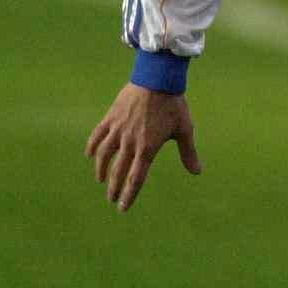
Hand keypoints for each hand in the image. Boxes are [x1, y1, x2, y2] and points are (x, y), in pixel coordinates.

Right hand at [86, 83, 201, 211]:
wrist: (158, 79)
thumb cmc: (174, 105)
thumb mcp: (185, 130)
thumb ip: (188, 153)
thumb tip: (197, 172)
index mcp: (147, 149)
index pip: (135, 179)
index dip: (128, 195)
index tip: (122, 207)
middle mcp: (129, 143)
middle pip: (118, 171)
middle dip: (113, 188)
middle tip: (112, 199)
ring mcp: (118, 130)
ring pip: (103, 155)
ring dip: (101, 170)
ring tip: (101, 180)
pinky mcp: (111, 118)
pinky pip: (97, 135)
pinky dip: (92, 146)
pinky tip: (90, 155)